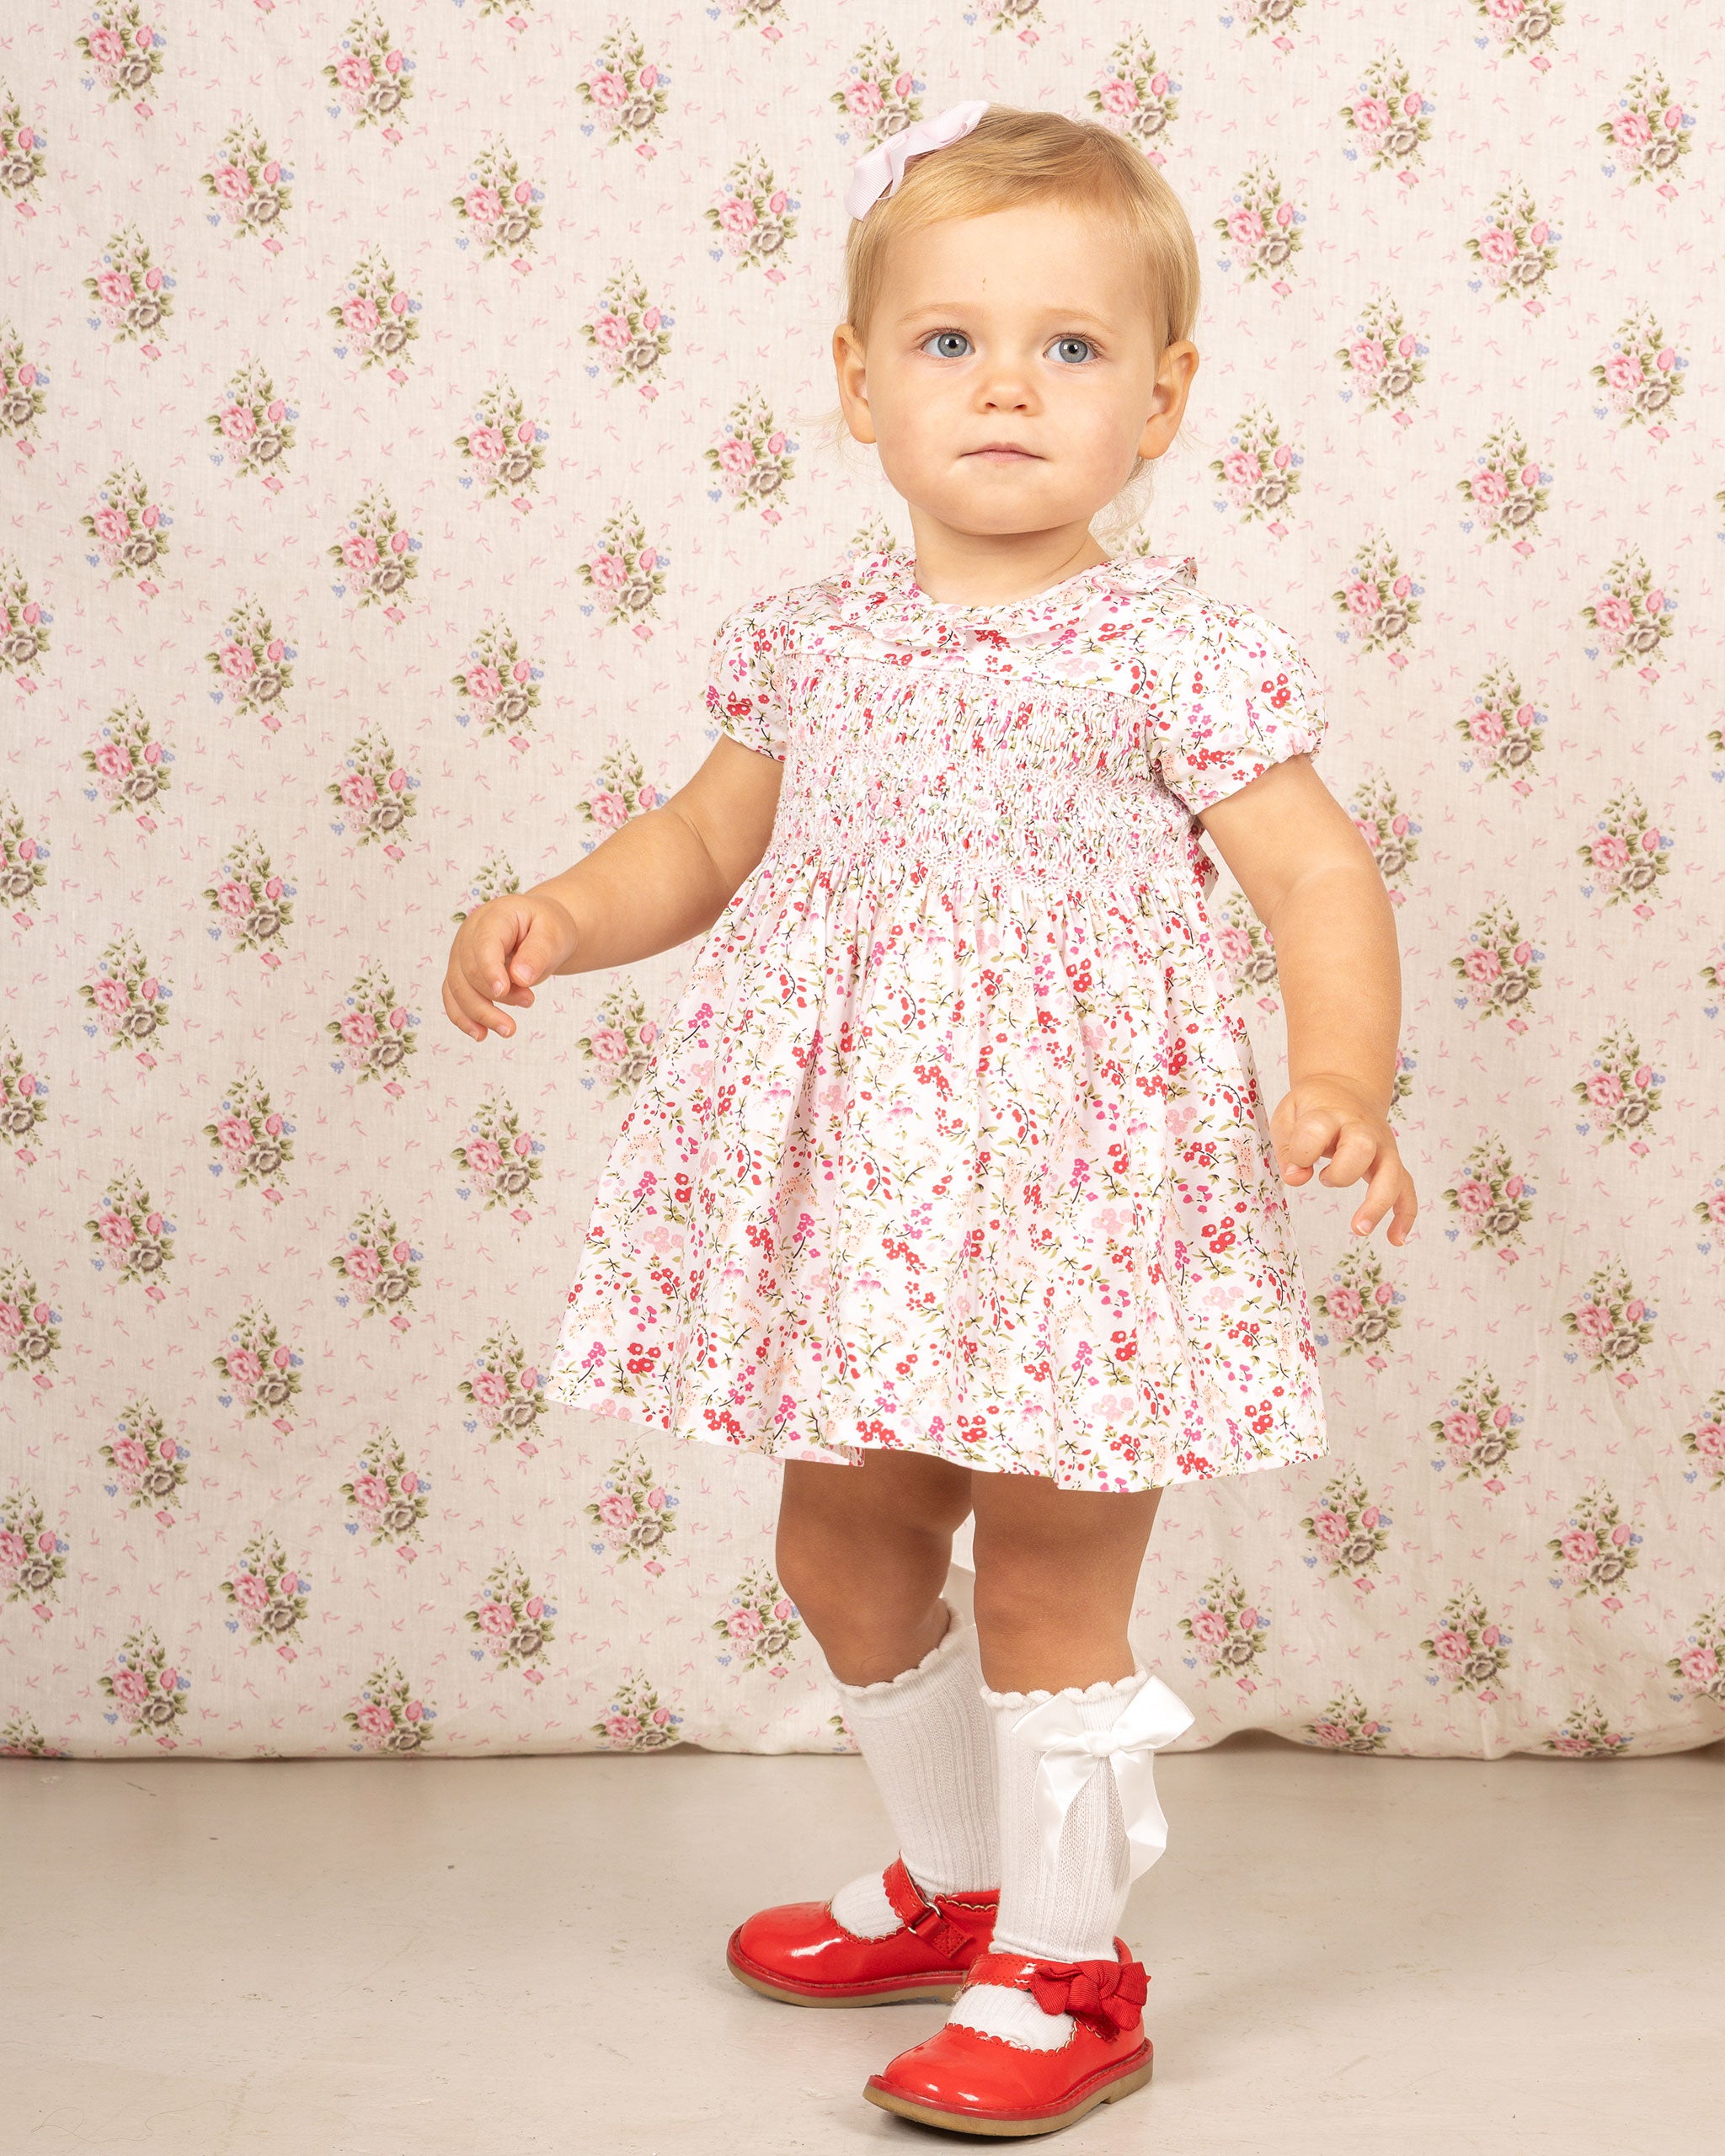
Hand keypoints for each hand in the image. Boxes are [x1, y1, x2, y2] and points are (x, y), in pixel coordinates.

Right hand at [442, 892, 578, 1041]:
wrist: (539, 929)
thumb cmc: (546, 928)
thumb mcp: (553, 934)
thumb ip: (538, 953)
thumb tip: (520, 978)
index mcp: (494, 917)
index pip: (484, 945)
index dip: (489, 970)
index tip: (502, 991)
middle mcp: (469, 935)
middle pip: (469, 971)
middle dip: (495, 996)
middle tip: (530, 1002)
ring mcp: (460, 955)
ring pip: (458, 989)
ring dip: (480, 1014)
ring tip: (509, 1030)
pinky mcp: (460, 974)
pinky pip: (453, 998)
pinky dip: (464, 1019)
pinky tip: (482, 1034)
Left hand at [1270, 1075, 1417, 1245]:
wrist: (1346, 1089)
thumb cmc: (1313, 1107)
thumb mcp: (1289, 1115)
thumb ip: (1288, 1146)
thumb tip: (1296, 1178)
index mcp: (1330, 1113)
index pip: (1317, 1129)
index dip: (1302, 1151)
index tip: (1294, 1166)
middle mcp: (1361, 1128)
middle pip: (1362, 1147)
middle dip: (1344, 1172)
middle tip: (1325, 1182)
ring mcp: (1382, 1146)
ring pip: (1392, 1172)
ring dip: (1379, 1203)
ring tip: (1360, 1229)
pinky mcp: (1392, 1162)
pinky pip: (1406, 1188)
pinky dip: (1405, 1214)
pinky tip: (1395, 1238)